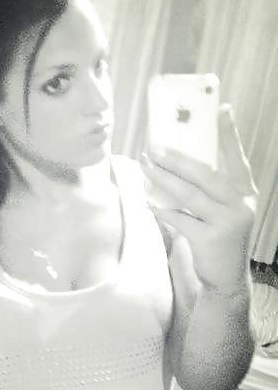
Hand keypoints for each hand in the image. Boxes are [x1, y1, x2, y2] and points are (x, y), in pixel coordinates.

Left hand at [142, 105, 257, 294]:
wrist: (226, 279)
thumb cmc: (218, 240)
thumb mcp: (222, 212)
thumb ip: (208, 192)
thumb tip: (175, 167)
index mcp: (245, 194)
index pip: (237, 158)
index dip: (229, 134)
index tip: (222, 109)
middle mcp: (241, 205)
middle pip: (205, 174)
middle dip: (177, 159)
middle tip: (154, 148)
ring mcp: (228, 222)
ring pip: (190, 194)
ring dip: (163, 179)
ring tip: (145, 166)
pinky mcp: (211, 239)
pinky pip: (181, 218)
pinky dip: (163, 209)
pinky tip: (148, 200)